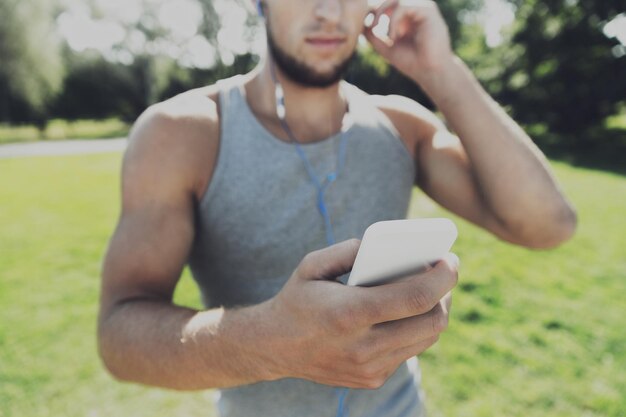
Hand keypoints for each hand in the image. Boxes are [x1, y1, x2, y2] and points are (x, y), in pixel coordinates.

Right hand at [262, 239, 457, 388]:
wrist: (273, 346)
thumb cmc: (297, 299)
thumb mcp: (312, 265)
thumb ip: (349, 250)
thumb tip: (387, 248)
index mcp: (349, 313)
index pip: (414, 298)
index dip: (442, 278)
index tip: (451, 260)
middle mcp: (363, 347)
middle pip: (431, 323)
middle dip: (446, 294)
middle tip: (445, 272)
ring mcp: (370, 368)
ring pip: (426, 339)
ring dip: (435, 312)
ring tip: (433, 289)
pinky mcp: (372, 379)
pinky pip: (409, 351)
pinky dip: (416, 329)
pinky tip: (409, 312)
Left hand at [364, 0, 453, 83]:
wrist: (429, 72)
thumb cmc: (411, 61)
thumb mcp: (385, 46)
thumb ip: (373, 34)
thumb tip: (360, 23)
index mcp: (407, 15)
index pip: (387, 2)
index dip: (373, 10)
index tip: (366, 24)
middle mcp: (416, 8)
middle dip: (377, 9)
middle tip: (372, 26)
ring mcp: (423, 8)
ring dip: (384, 13)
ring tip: (385, 34)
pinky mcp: (428, 11)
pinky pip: (404, 6)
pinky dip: (394, 21)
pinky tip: (394, 37)